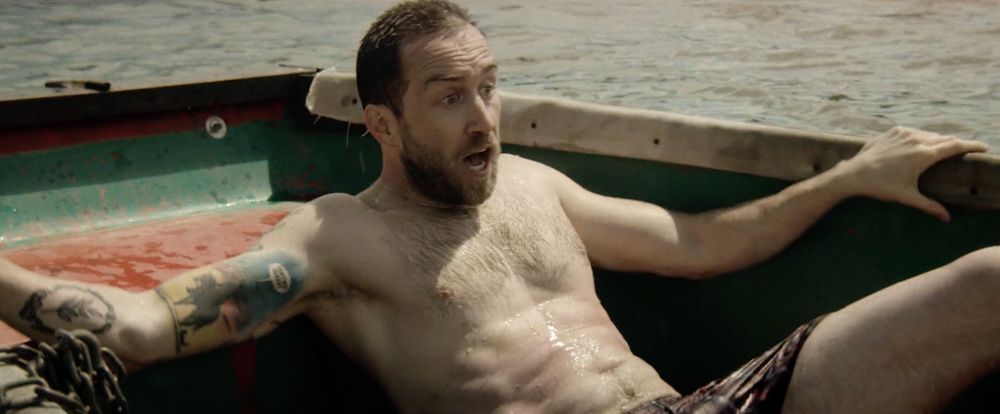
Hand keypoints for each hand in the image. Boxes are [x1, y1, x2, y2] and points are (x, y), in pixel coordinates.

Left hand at [835, 126, 988, 221]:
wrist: (853, 173)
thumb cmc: (881, 186)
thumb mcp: (907, 197)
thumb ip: (929, 206)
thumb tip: (947, 219)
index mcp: (924, 154)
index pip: (955, 145)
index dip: (972, 145)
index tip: (984, 147)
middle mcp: (917, 139)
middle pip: (945, 139)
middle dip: (958, 143)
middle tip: (968, 150)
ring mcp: (904, 132)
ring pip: (929, 134)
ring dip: (940, 140)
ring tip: (947, 147)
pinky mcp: (894, 131)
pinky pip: (915, 132)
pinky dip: (923, 137)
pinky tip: (924, 143)